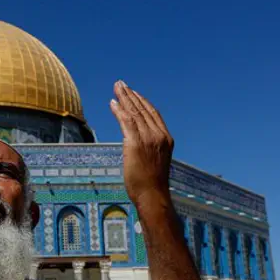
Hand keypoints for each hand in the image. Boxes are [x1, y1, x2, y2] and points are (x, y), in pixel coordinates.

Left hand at [110, 81, 172, 207]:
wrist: (153, 195)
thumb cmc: (152, 184)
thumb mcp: (155, 162)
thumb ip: (150, 150)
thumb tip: (138, 147)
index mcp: (166, 139)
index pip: (153, 114)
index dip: (142, 101)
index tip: (134, 93)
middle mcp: (159, 135)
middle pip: (143, 109)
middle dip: (131, 95)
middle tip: (121, 84)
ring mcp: (148, 138)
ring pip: (134, 112)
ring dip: (124, 98)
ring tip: (116, 87)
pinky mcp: (135, 143)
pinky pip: (126, 121)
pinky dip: (119, 110)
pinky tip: (113, 103)